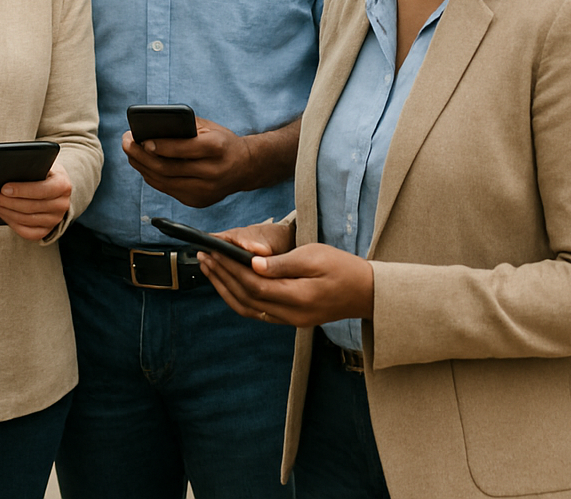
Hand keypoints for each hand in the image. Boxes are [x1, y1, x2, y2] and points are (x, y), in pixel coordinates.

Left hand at [0, 168, 72, 240]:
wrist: (55, 186)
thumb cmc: (44, 172)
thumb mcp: (42, 164)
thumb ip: (30, 166)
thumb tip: (6, 169)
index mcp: (63, 185)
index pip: (41, 190)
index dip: (22, 190)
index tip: (3, 188)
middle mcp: (62, 205)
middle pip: (30, 207)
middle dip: (6, 202)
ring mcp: (54, 220)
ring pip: (26, 220)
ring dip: (5, 212)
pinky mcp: (46, 230)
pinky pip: (26, 232)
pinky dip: (11, 223)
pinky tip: (1, 213)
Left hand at [122, 117, 295, 207]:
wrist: (245, 167)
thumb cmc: (221, 141)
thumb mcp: (208, 128)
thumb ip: (183, 127)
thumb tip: (150, 129)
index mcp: (217, 148)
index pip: (183, 149)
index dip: (159, 146)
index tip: (140, 139)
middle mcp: (212, 172)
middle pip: (168, 168)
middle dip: (142, 155)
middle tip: (126, 143)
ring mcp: (205, 191)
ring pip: (164, 181)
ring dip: (142, 167)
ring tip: (130, 153)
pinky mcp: (199, 202)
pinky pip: (168, 190)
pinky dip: (153, 177)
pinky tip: (143, 166)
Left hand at [200, 240, 372, 327]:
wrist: (366, 292)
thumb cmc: (343, 268)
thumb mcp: (314, 256)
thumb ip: (282, 263)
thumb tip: (252, 262)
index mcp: (298, 297)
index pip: (254, 284)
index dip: (230, 269)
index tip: (214, 252)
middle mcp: (291, 314)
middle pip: (246, 298)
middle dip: (222, 276)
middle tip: (204, 257)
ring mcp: (290, 320)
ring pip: (248, 309)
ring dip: (225, 289)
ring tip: (210, 269)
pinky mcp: (290, 319)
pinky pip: (257, 312)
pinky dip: (238, 298)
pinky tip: (228, 284)